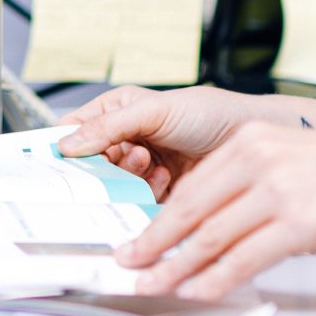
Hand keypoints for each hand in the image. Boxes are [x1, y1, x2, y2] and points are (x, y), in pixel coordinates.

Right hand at [56, 84, 270, 199]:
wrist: (255, 140)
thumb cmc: (211, 113)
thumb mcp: (155, 111)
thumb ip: (109, 127)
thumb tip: (68, 144)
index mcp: (117, 113)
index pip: (76, 131)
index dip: (64, 147)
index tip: (60, 162)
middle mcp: (126, 141)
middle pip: (90, 165)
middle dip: (104, 167)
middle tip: (123, 161)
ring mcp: (142, 170)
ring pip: (112, 187)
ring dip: (128, 181)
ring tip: (150, 167)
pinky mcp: (160, 195)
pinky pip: (136, 205)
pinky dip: (146, 196)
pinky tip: (164, 182)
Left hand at [116, 126, 315, 300]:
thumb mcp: (297, 162)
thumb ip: (257, 186)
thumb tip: (221, 229)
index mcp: (251, 141)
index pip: (191, 187)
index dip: (158, 221)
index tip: (137, 242)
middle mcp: (258, 159)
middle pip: (189, 211)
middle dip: (153, 245)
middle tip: (127, 267)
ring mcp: (278, 191)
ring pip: (210, 237)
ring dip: (175, 268)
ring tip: (151, 286)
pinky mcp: (301, 222)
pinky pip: (244, 258)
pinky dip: (214, 279)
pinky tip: (196, 292)